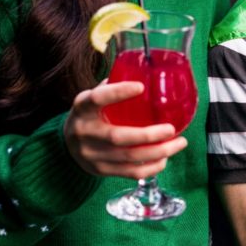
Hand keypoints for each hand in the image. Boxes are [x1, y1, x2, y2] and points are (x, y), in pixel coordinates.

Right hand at [64, 81, 187, 178]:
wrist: (66, 145)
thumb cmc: (90, 115)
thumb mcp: (93, 98)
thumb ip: (113, 87)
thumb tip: (146, 73)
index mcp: (82, 108)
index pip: (97, 99)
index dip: (117, 92)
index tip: (141, 87)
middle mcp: (84, 132)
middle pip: (118, 137)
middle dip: (149, 135)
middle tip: (172, 129)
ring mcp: (91, 155)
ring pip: (129, 157)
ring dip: (159, 152)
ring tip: (179, 143)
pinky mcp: (101, 170)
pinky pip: (130, 172)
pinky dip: (151, 167)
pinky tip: (165, 158)